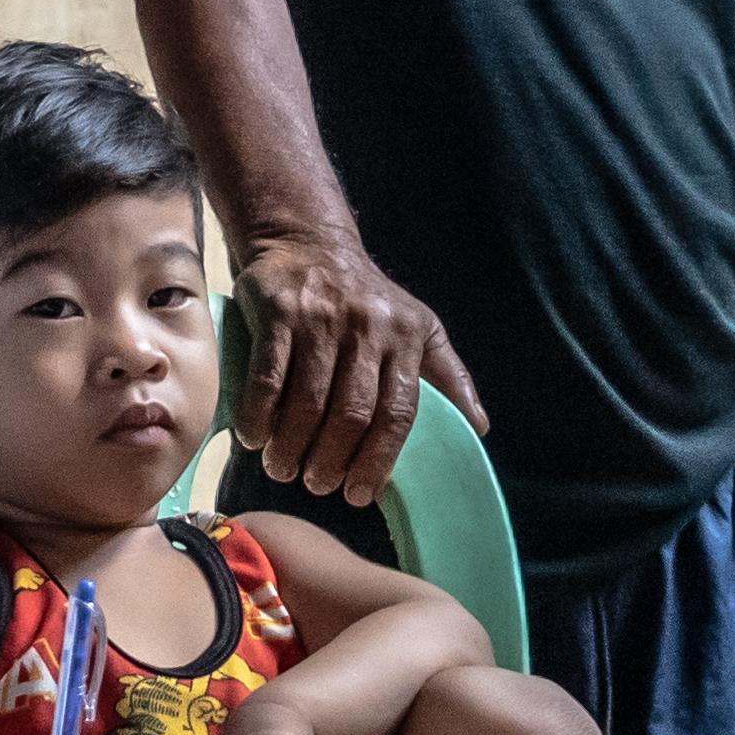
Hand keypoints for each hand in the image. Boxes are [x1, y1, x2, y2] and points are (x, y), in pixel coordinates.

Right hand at [232, 235, 486, 504]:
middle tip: (318, 485)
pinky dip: (259, 416)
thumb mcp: (419, 326)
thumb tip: (480, 429)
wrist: (308, 239)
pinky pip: (267, 377)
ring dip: (292, 447)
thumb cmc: (369, 297)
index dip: (378, 460)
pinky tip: (253, 440)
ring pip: (308, 401)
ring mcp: (319, 319)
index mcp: (405, 337)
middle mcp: (366, 327)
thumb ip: (448, 376)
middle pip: (352, 413)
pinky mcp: (277, 312)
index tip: (359, 494)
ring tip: (284, 469)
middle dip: (333, 461)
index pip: (398, 411)